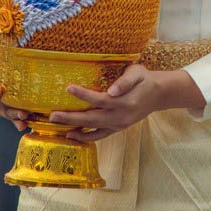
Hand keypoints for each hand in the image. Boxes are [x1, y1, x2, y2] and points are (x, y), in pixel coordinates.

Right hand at [0, 50, 28, 130]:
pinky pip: (15, 120)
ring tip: (22, 113)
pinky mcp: (14, 113)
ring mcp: (3, 106)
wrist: (21, 75)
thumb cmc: (9, 64)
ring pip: (4, 111)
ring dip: (12, 112)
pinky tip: (23, 125)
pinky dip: (18, 123)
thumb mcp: (2, 57)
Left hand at [49, 64, 163, 141]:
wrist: (158, 95)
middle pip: (91, 118)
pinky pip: (99, 136)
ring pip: (93, 129)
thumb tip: (111, 90)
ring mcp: (119, 125)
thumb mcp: (138, 73)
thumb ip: (125, 81)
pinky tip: (72, 135)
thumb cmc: (144, 80)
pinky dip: (85, 137)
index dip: (83, 94)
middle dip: (71, 117)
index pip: (100, 99)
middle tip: (52, 115)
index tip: (68, 88)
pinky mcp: (118, 128)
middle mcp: (120, 116)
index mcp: (125, 102)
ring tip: (58, 126)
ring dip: (75, 129)